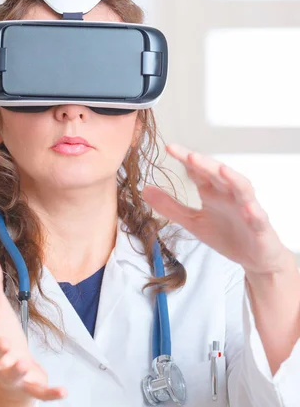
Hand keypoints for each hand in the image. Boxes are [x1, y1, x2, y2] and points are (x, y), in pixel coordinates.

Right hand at [0, 257, 67, 402]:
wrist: (8, 379)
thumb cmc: (0, 339)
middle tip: (4, 342)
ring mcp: (11, 375)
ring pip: (11, 375)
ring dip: (16, 371)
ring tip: (23, 365)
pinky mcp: (28, 388)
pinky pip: (38, 392)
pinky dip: (50, 393)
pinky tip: (63, 391)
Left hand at [142, 143, 291, 275]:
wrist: (253, 257)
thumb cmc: (226, 235)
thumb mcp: (192, 221)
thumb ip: (170, 206)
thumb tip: (145, 190)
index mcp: (212, 192)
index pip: (198, 171)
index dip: (186, 160)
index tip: (170, 148)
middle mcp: (230, 195)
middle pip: (218, 175)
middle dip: (205, 165)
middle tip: (189, 156)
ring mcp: (247, 209)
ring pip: (241, 188)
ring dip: (232, 178)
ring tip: (220, 169)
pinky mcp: (260, 227)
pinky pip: (258, 217)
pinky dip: (254, 211)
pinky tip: (248, 207)